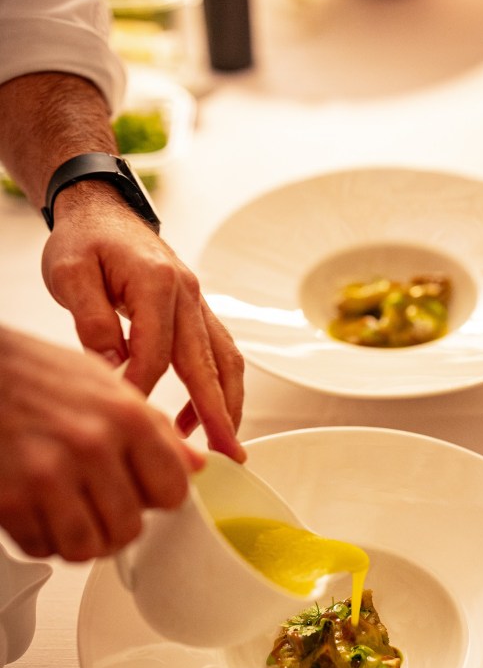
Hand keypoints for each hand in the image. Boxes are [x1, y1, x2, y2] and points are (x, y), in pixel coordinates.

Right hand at [0, 327, 203, 561]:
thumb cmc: (36, 373)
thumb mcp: (106, 385)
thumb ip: (155, 428)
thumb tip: (195, 464)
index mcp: (126, 417)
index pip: (173, 492)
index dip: (157, 496)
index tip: (144, 491)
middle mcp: (92, 445)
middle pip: (130, 529)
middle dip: (116, 523)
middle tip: (99, 502)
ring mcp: (49, 474)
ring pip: (88, 549)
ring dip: (81, 538)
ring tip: (70, 512)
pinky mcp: (10, 500)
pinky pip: (43, 548)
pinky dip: (42, 538)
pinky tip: (38, 508)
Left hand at [41, 187, 245, 461]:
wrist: (103, 213)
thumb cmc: (86, 241)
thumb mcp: (71, 273)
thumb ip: (91, 319)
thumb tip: (113, 366)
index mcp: (158, 283)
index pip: (156, 353)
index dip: (142, 389)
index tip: (127, 415)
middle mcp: (188, 295)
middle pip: (209, 364)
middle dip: (220, 413)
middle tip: (227, 454)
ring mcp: (199, 304)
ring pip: (226, 361)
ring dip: (227, 404)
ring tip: (220, 444)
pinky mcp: (198, 314)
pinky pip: (217, 355)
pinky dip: (216, 388)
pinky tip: (194, 417)